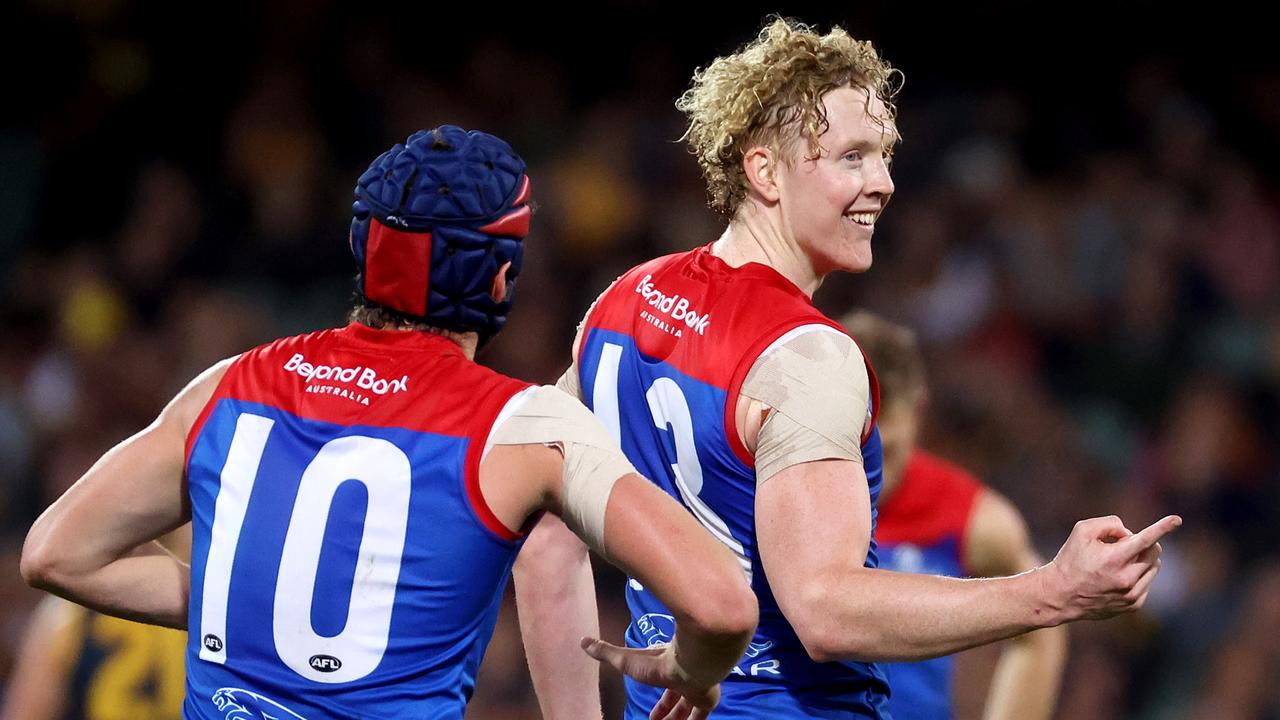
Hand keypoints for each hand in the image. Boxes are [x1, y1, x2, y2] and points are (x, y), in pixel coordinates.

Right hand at [581, 637, 720, 719]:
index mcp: (665, 666)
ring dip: (677, 719)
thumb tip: (583, 641)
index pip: (660, 681)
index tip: (650, 709)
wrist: (692, 663)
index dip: (655, 695)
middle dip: (666, 710)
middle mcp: (682, 677)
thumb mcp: (627, 661)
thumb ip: (606, 653)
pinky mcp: (708, 699)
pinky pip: (700, 716)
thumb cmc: (658, 662)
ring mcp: (697, 688)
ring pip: (688, 707)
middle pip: (675, 697)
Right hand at [1043, 514, 1181, 621]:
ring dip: (1143, 558)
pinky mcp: (1133, 605)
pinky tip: (1119, 576)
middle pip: (1154, 551)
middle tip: (1121, 545)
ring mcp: (1131, 594)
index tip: (1177, 519)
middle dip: (1143, 542)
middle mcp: (1126, 578)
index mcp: (1113, 559)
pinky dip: (1139, 573)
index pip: (1145, 539)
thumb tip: (1130, 533)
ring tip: (1119, 561)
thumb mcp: (1081, 531)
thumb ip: (1109, 524)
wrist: (1060, 595)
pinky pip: (1148, 582)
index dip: (1162, 527)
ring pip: (1154, 567)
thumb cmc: (1070, 559)